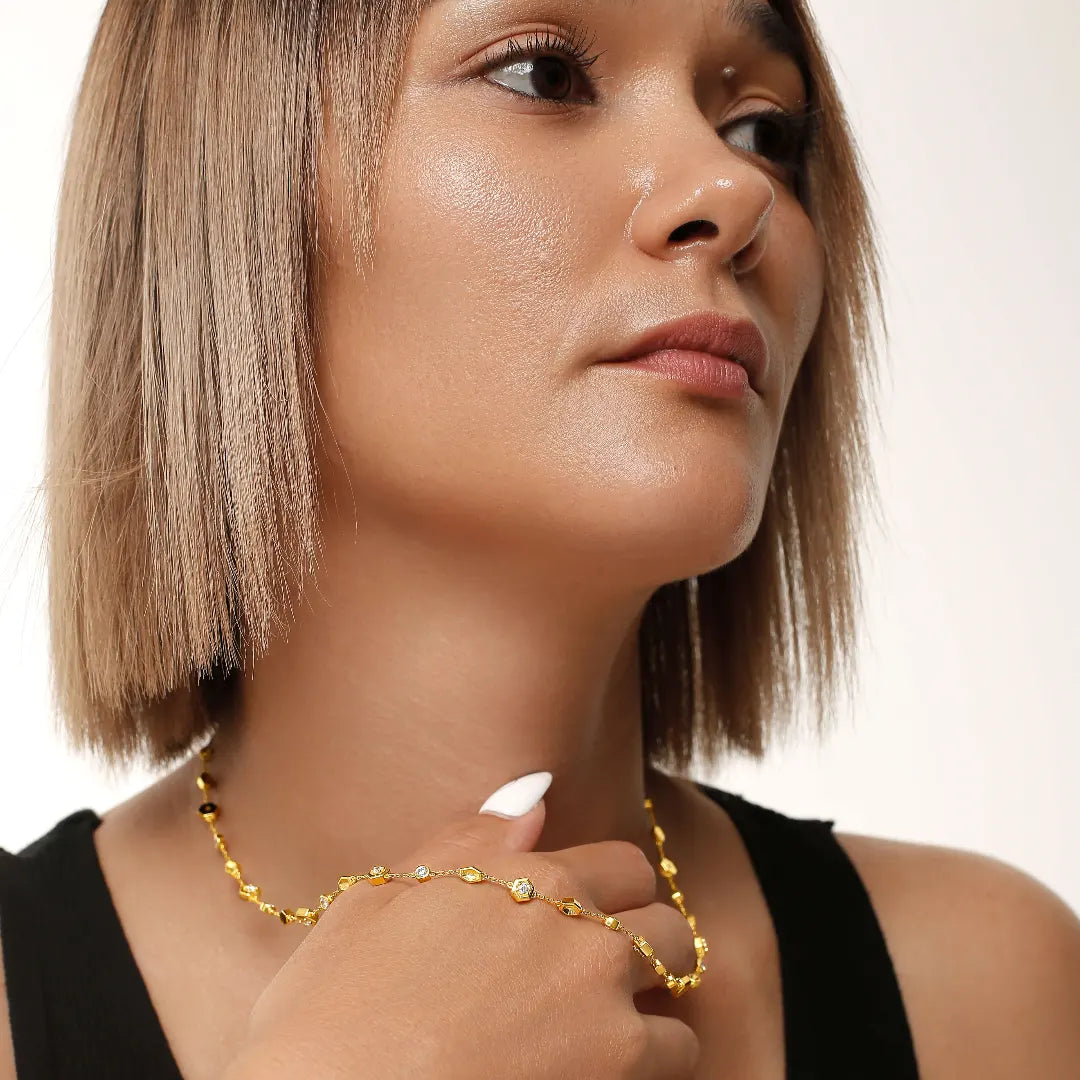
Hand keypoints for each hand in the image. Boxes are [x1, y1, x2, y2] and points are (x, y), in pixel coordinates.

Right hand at [221, 795, 699, 1078]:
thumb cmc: (332, 1013)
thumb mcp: (380, 898)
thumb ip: (468, 836)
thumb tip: (535, 793)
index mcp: (532, 882)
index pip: (626, 866)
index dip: (611, 893)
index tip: (588, 919)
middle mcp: (585, 939)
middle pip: (669, 928)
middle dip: (647, 947)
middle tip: (599, 979)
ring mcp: (607, 1014)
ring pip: (679, 996)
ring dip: (653, 1011)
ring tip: (602, 1034)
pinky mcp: (616, 1077)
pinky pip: (678, 1063)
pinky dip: (653, 1069)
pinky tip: (597, 1074)